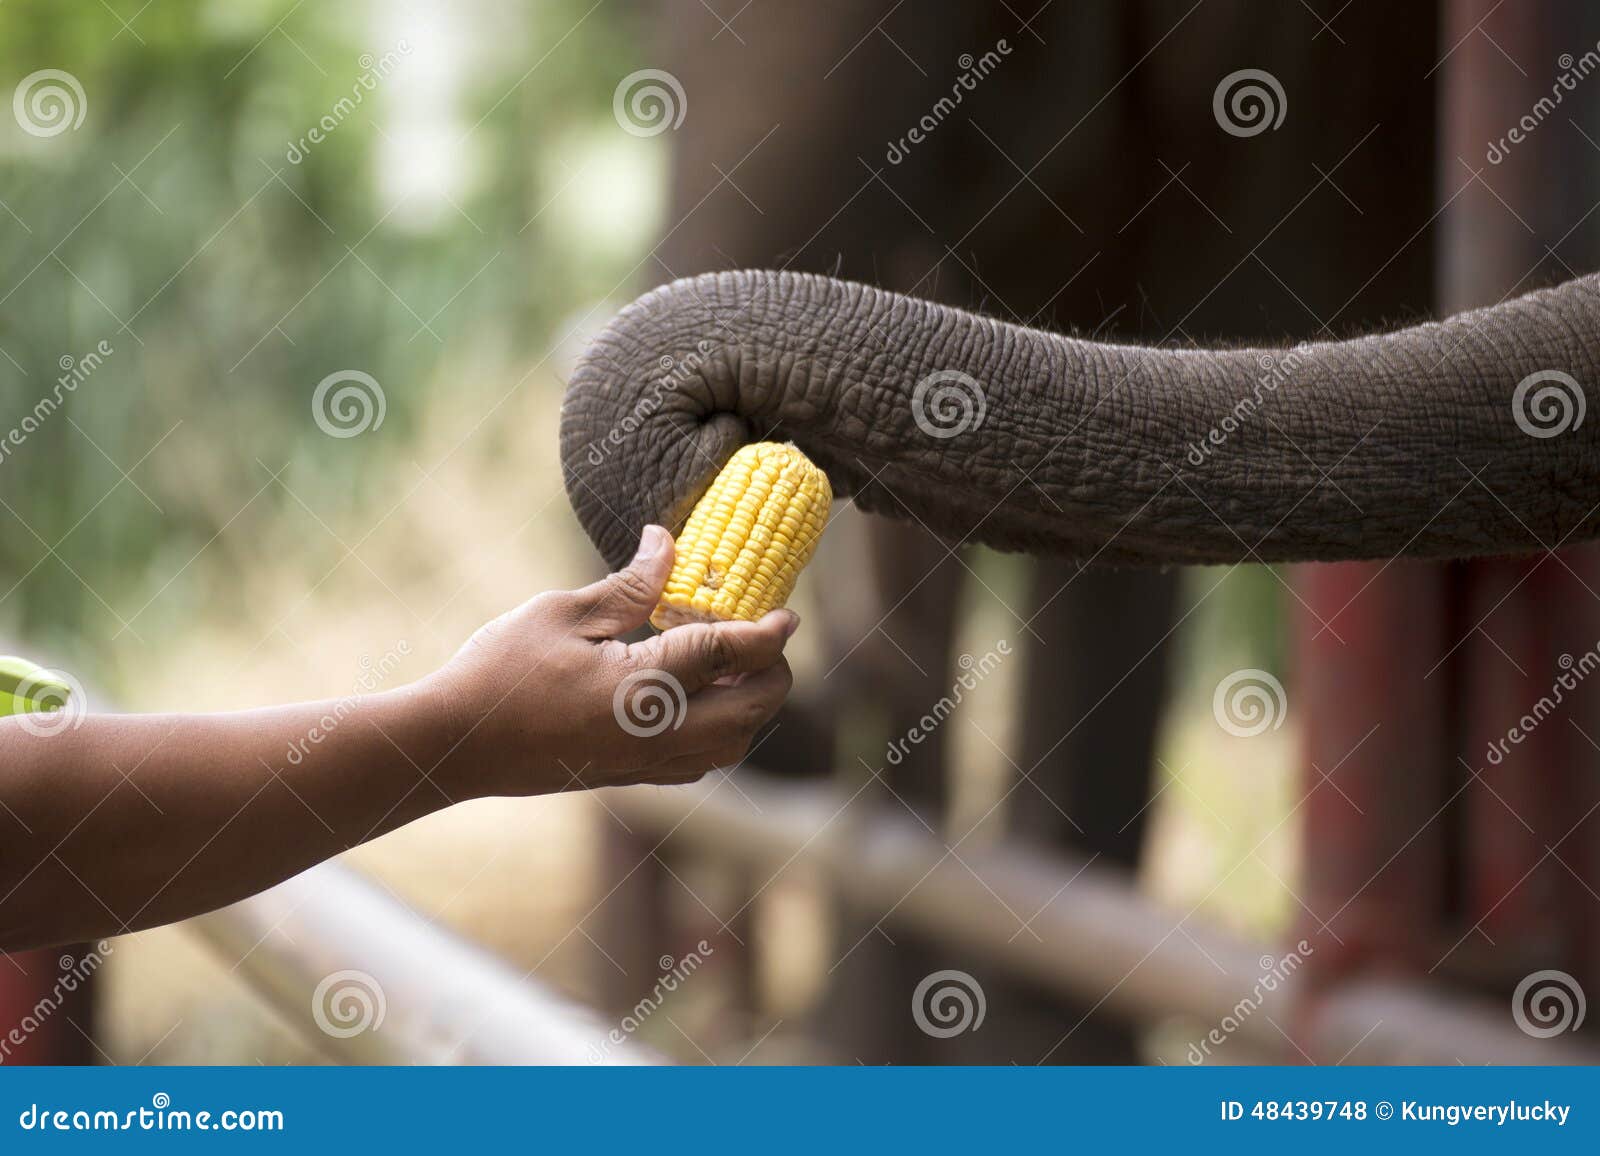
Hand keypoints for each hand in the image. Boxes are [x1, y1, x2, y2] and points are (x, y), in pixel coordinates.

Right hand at [425, 525, 797, 796]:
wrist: (456, 743)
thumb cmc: (499, 669)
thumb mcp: (563, 612)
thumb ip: (629, 585)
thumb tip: (669, 544)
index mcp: (642, 687)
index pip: (728, 655)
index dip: (767, 633)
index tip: (788, 613)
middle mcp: (655, 734)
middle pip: (750, 711)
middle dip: (773, 673)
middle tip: (765, 637)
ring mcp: (644, 763)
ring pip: (731, 745)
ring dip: (749, 708)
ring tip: (733, 666)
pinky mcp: (630, 777)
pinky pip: (699, 763)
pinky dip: (720, 734)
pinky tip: (700, 701)